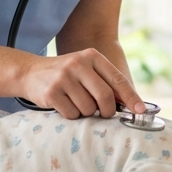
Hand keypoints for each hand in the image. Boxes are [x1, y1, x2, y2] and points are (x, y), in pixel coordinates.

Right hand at [19, 48, 145, 118]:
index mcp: (92, 56)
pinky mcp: (52, 92)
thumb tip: (132, 104)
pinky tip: (64, 105)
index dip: (131, 97)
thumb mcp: (86, 70)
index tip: (140, 111)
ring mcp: (64, 77)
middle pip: (105, 96)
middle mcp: (78, 63)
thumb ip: (106, 83)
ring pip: (88, 108)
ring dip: (85, 112)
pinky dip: (72, 115)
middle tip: (103, 113)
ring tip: (76, 102)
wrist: (30, 72)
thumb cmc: (66, 75)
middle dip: (107, 110)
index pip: (117, 79)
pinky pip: (72, 114)